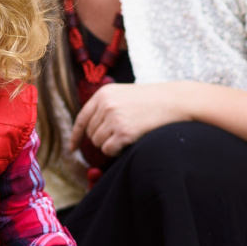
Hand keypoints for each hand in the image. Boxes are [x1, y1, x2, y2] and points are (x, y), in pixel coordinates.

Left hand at [70, 83, 189, 157]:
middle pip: (90, 133)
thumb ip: (106, 106)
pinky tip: (128, 143)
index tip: (72, 148)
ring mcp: (113, 118)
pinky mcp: (123, 132)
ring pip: (98, 143)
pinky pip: (108, 150)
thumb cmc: (152, 99)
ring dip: (110, 145)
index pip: (82, 118)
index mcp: (103, 94)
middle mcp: (105, 105)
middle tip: (119, 136)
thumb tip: (92, 129)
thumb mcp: (124, 94)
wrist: (174, 100)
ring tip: (127, 136)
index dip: (76, 135)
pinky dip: (116, 151)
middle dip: (101, 139)